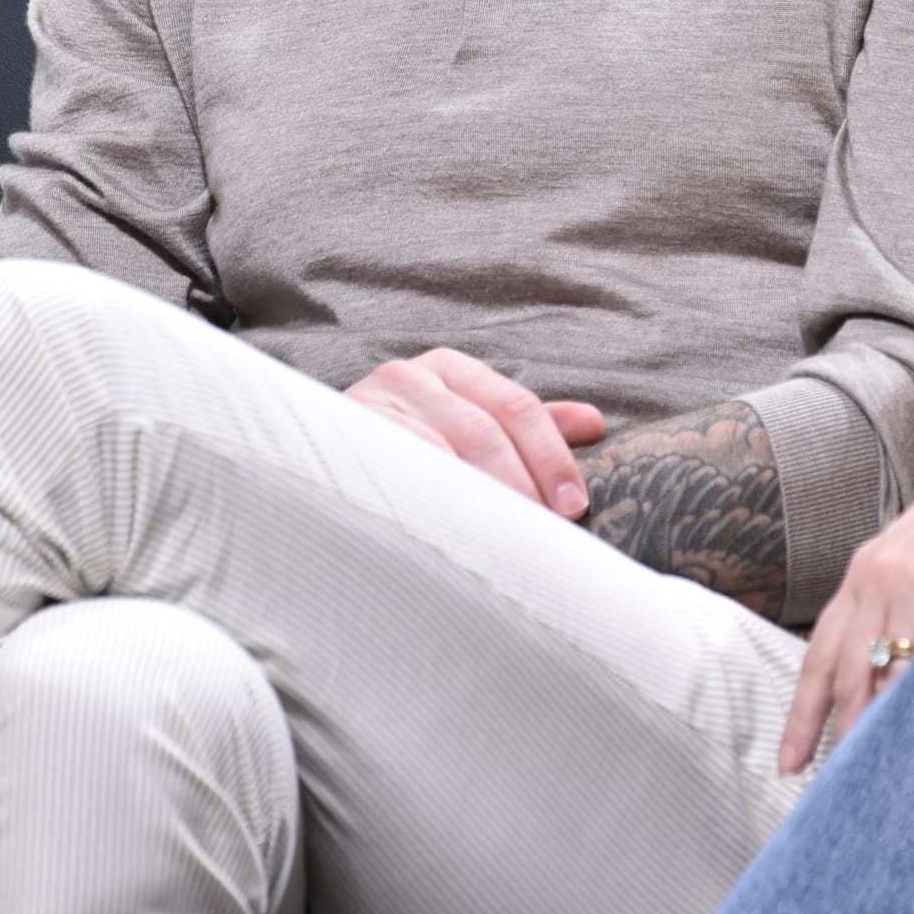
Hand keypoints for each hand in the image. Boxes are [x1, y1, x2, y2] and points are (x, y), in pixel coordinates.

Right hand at [345, 348, 605, 515]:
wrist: (319, 458)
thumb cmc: (408, 445)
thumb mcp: (468, 424)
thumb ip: (527, 427)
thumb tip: (593, 424)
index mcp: (450, 368)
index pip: (515, 406)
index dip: (550, 457)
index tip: (574, 505)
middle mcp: (411, 376)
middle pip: (484, 431)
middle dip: (522, 486)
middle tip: (546, 535)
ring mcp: (374, 407)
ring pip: (442, 454)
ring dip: (481, 503)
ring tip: (508, 545)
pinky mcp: (345, 441)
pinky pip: (398, 474)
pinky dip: (432, 506)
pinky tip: (453, 537)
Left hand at [778, 392, 913, 770]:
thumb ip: (907, 604)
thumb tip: (899, 666)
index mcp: (867, 570)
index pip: (820, 655)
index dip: (801, 715)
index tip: (787, 764)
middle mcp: (880, 577)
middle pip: (844, 676)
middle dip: (834, 740)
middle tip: (830, 797)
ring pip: (885, 677)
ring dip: (878, 736)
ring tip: (876, 792)